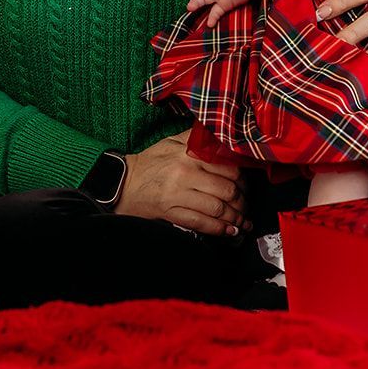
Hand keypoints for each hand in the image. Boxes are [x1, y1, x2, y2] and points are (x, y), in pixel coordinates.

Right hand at [115, 131, 247, 236]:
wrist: (122, 183)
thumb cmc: (149, 162)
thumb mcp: (171, 142)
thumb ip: (196, 138)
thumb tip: (221, 137)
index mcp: (188, 154)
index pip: (227, 167)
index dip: (242, 180)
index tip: (245, 186)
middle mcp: (185, 174)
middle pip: (226, 190)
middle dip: (241, 201)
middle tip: (245, 205)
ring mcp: (178, 195)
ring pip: (217, 209)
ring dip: (234, 218)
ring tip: (241, 221)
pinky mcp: (171, 212)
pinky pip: (201, 223)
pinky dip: (218, 229)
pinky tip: (228, 231)